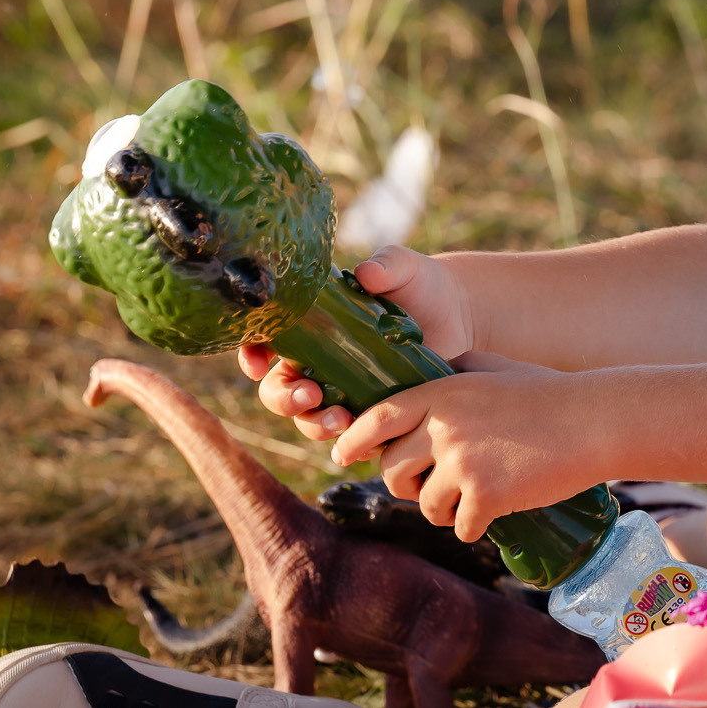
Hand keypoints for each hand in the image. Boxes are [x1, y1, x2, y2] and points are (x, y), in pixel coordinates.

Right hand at [237, 245, 475, 440]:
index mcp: (309, 327)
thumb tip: (366, 274)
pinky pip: (352, 437)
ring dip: (316, 424)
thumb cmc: (418, 283)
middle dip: (284, 399)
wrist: (457, 312)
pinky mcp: (370, 411)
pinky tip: (368, 436)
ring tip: (342, 418)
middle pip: (278, 392)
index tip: (257, 364)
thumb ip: (386, 265)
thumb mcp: (403, 268)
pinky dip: (353, 442)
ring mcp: (341, 391)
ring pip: (309, 419)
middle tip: (311, 394)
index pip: (264, 343)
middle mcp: (316, 362)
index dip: (250, 355)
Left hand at [328, 352, 593, 541]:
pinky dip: (476, 525)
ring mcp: (463, 462)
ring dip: (445, 510)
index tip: (343, 455)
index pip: (378, 418)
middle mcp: (444, 426)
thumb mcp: (496, 371)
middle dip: (406, 485)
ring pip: (426, 505)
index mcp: (443, 392)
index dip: (354, 440)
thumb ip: (457, 375)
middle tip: (429, 488)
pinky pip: (461, 526)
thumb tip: (426, 378)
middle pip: (393, 470)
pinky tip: (497, 511)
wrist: (594, 421)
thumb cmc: (550, 394)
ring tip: (472, 500)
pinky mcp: (486, 495)